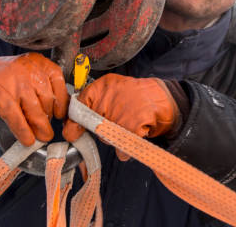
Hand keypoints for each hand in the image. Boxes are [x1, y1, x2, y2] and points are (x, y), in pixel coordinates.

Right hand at [0, 53, 67, 145]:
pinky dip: (24, 132)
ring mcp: (14, 83)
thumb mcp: (30, 73)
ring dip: (39, 127)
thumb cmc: (9, 78)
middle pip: (47, 99)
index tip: (60, 115)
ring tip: (41, 136)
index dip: (62, 102)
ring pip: (35, 111)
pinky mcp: (0, 97)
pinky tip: (27, 139)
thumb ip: (45, 86)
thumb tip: (62, 112)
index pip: (58, 82)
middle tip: (47, 130)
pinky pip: (17, 119)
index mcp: (39, 62)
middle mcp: (28, 70)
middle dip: (48, 118)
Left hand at [63, 74, 178, 159]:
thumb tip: (71, 128)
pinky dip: (126, 149)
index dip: (73, 122)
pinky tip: (134, 133)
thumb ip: (92, 104)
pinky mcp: (132, 127)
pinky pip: (121, 148)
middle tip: (116, 121)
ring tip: (129, 123)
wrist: (163, 98)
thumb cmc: (136, 94)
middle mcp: (108, 97)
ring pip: (106, 138)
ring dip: (114, 138)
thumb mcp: (111, 90)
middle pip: (91, 126)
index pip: (78, 106)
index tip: (72, 132)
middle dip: (100, 130)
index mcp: (102, 87)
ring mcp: (120, 113)